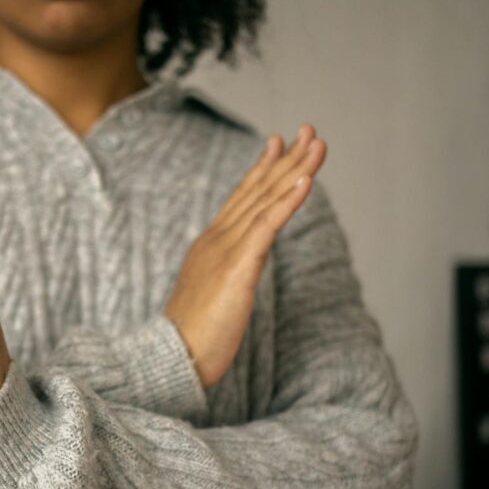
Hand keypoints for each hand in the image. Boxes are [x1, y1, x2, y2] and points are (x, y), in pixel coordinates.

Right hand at [164, 123, 327, 388]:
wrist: (172, 358)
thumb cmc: (190, 338)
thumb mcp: (212, 295)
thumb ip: (228, 272)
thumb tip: (244, 264)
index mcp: (210, 245)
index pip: (240, 199)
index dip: (262, 169)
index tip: (278, 143)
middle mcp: (216, 239)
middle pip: (257, 190)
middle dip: (286, 158)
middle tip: (309, 130)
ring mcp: (225, 251)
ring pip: (265, 200)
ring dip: (294, 169)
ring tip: (316, 144)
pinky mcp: (237, 268)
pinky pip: (266, 227)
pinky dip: (287, 201)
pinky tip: (306, 181)